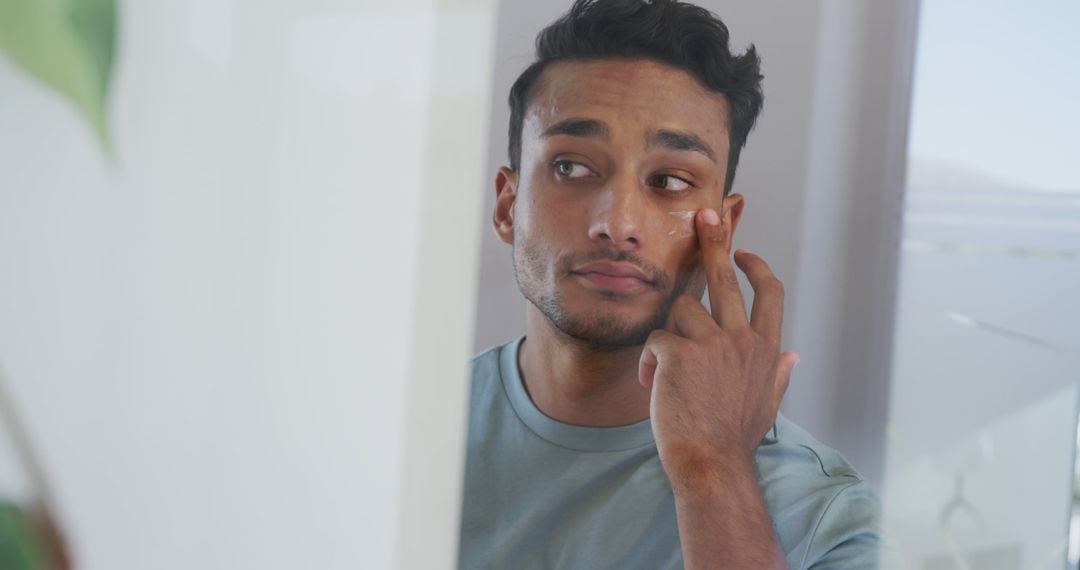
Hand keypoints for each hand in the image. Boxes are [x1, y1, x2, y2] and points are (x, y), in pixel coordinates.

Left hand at [638, 207, 798, 482]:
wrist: (711, 465)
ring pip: (680, 309)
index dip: (757, 267)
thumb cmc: (734, 439)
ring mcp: (712, 344)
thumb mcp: (767, 404)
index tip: (744, 252)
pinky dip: (647, 360)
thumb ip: (779, 373)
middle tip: (705, 216)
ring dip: (669, 333)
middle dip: (716, 240)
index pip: (770, 293)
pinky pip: (655, 338)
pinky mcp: (680, 353)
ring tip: (665, 371)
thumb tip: (794, 355)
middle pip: (727, 277)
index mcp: (765, 348)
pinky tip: (650, 383)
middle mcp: (742, 340)